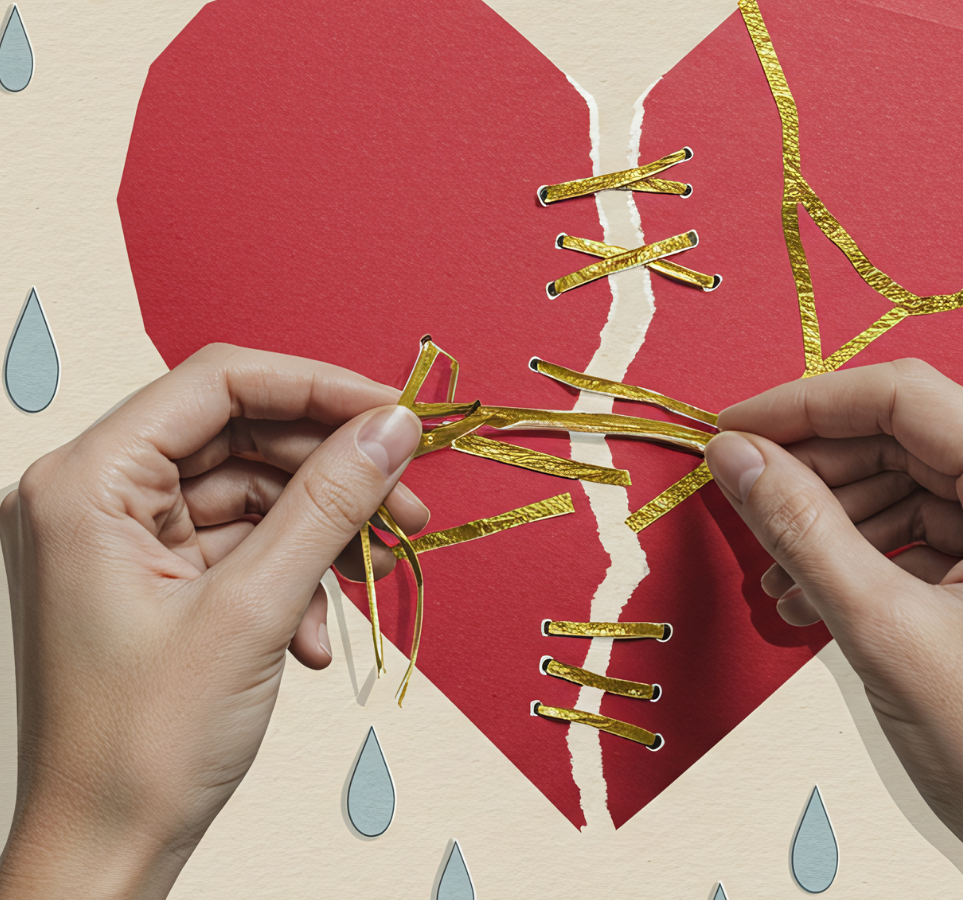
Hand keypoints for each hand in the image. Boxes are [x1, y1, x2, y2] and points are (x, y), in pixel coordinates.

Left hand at [0, 345, 425, 898]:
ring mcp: (123, 541)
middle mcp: (95, 497)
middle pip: (240, 437)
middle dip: (332, 471)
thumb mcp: (253, 610)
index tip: (395, 414)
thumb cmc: (143, 747)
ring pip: (251, 494)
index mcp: (86, 483)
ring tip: (376, 571)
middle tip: (409, 503)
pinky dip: (292, 575)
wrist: (106, 853)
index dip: (316, 387)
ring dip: (321, 530)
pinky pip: (242, 546)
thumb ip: (329, 504)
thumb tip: (393, 428)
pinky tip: (315, 634)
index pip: (216, 383)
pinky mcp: (153, 581)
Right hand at [704, 359, 962, 899]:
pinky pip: (944, 536)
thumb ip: (800, 525)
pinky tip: (820, 591)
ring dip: (842, 520)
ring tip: (776, 571)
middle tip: (743, 497)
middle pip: (914, 441)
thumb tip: (735, 454)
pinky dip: (880, 555)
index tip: (732, 428)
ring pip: (923, 489)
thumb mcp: (882, 627)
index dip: (805, 405)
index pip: (908, 398)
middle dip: (820, 470)